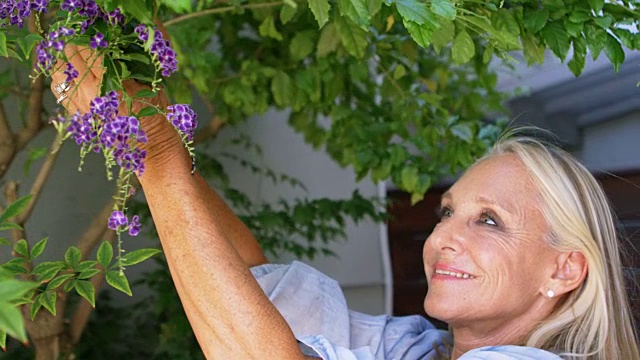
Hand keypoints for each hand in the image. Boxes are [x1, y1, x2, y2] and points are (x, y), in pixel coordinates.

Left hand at [49, 44, 185, 169]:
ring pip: (59, 72)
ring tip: (75, 60)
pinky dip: (61, 79)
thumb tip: (120, 44)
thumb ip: (132, 63)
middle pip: (72, 58)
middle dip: (77, 48)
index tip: (97, 38)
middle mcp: (91, 93)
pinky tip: (70, 76)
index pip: (89, 51)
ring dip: (65, 62)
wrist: (148, 143)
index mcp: (111, 83)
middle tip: (86, 46)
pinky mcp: (77, 114)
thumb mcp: (149, 84)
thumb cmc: (153, 113)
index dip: (91, 40)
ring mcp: (81, 105)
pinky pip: (59, 90)